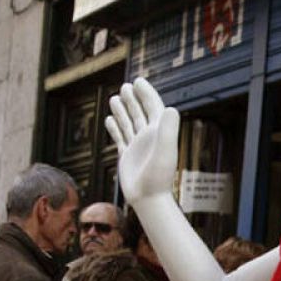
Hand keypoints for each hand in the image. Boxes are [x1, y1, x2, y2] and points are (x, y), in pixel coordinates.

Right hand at [104, 78, 180, 204]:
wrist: (148, 199)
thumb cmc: (158, 177)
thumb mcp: (165, 150)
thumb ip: (168, 129)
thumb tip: (171, 108)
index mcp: (159, 133)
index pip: (153, 107)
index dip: (147, 93)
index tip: (138, 81)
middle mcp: (148, 138)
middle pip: (140, 112)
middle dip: (133, 99)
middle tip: (126, 87)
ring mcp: (137, 146)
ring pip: (128, 123)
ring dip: (122, 110)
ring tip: (115, 97)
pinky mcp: (126, 156)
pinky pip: (120, 137)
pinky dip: (115, 127)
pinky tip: (109, 119)